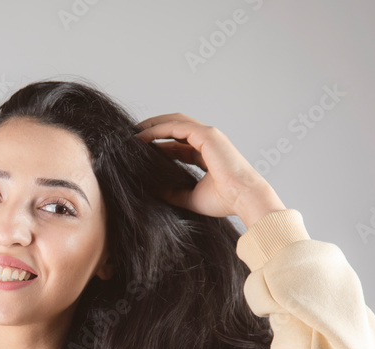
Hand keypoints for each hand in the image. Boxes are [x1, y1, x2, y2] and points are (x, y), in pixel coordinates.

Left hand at [135, 113, 284, 227]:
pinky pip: (176, 127)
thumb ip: (172, 192)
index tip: (137, 151)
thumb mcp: (190, 197)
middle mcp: (207, 141)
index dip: (157, 145)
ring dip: (151, 126)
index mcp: (205, 154)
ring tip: (132, 134)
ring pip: (174, 122)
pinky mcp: (207, 135)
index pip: (176, 144)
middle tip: (131, 137)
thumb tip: (152, 190)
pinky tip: (141, 137)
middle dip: (152, 129)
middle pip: (174, 128)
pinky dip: (157, 129)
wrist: (243, 199)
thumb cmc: (224, 201)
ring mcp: (208, 135)